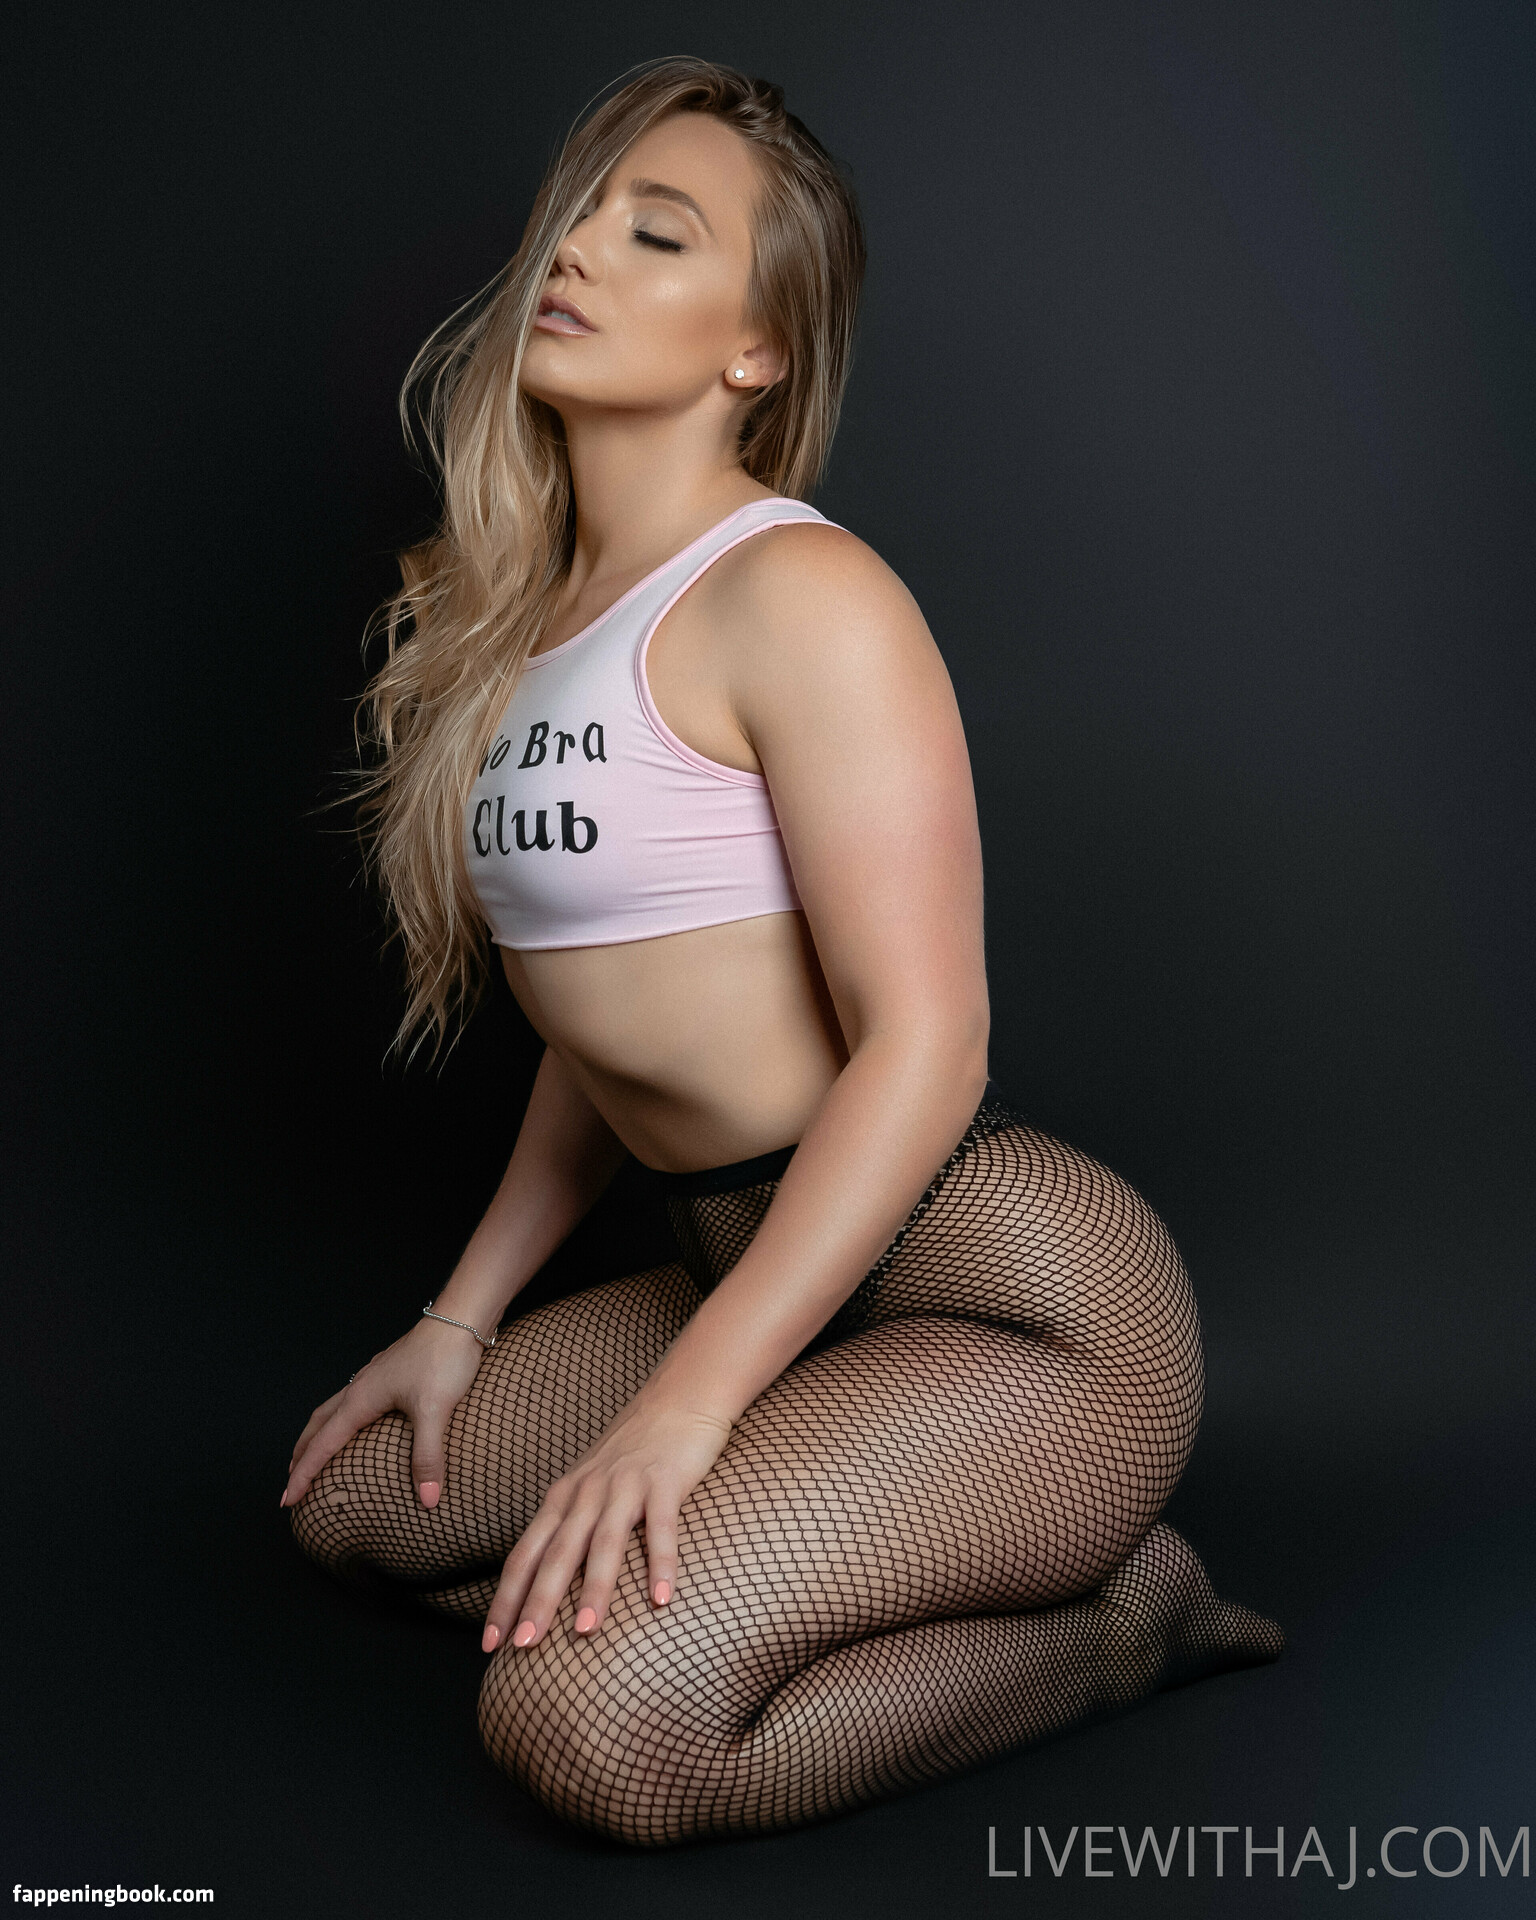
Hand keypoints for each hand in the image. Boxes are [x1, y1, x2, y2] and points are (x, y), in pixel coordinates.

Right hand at [281, 1313, 490, 1510]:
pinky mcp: (391, 1371)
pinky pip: (354, 1399)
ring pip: (334, 1409)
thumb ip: (428, 1456)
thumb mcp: (435, 1411)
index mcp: (361, 1399)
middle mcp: (361, 1387)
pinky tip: (359, 1421)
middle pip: (318, 1424)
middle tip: (292, 1482)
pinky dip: (342, 1418)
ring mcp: (375, 1376)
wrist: (461, 1318)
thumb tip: (427, 1500)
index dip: (304, 1475)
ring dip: (318, 1433)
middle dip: (301, 1454)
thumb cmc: (444, 1358)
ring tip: (315, 1453)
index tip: (288, 1500)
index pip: (322, 1445)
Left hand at [481, 1396, 731, 1651]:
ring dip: (594, 1588)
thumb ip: (573, 1522)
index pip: (525, 1553)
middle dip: (537, 1601)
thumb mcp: (592, 1483)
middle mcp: (587, 1491)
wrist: (679, 1395)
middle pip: (556, 1552)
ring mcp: (626, 1484)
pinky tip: (661, 1599)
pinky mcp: (665, 1480)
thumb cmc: (635, 1448)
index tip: (489, 1643)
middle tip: (523, 1646)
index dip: (506, 1598)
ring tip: (585, 1632)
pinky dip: (660, 1563)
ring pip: (605, 1541)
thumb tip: (550, 1578)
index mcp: (564, 1497)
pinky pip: (662, 1527)